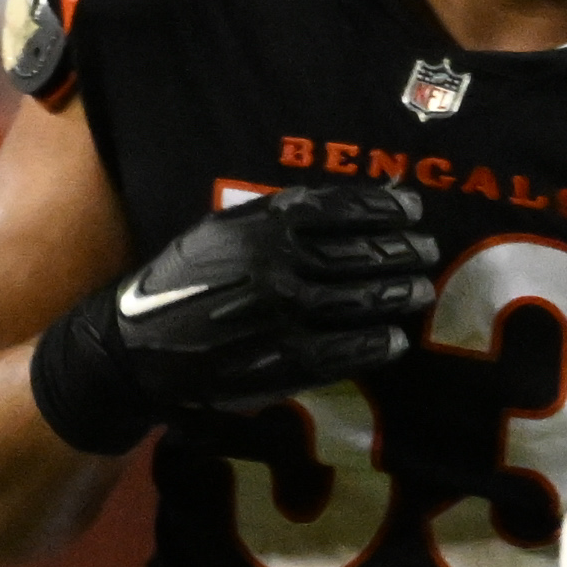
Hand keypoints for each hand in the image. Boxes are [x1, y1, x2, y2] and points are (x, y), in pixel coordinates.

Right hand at [34, 182, 436, 453]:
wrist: (139, 345)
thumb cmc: (184, 280)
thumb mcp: (222, 230)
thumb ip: (276, 216)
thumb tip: (340, 206)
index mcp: (264, 224)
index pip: (342, 209)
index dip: (384, 209)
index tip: (412, 210)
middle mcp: (280, 264)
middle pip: (360, 255)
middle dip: (400, 252)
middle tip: (426, 252)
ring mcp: (286, 314)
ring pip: (359, 301)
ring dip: (396, 295)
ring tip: (420, 291)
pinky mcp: (286, 360)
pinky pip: (346, 350)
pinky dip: (376, 344)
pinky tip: (395, 340)